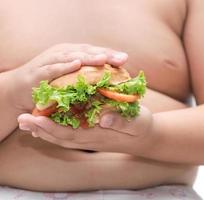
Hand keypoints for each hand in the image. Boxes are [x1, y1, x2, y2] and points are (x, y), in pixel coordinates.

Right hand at [7, 43, 128, 110]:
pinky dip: (64, 65)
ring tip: (103, 59)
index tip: (125, 59)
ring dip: (88, 57)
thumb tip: (110, 84)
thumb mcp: (71, 79)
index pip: (95, 52)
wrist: (19, 89)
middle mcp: (64, 54)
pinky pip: (53, 68)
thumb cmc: (50, 85)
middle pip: (87, 52)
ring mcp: (51, 61)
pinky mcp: (39, 72)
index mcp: (74, 55)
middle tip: (121, 58)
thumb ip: (87, 78)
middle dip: (105, 55)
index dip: (110, 55)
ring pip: (73, 57)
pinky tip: (76, 64)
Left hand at [17, 106, 153, 152]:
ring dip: (44, 130)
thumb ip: (122, 121)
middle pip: (61, 137)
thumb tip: (104, 118)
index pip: (71, 133)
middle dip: (41, 128)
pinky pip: (69, 134)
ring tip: (27, 121)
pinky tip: (46, 123)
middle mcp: (91, 138)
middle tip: (22, 119)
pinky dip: (55, 129)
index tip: (36, 118)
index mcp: (99, 134)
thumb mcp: (137, 122)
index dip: (53, 127)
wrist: (146, 138)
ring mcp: (90, 137)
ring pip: (62, 137)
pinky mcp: (91, 134)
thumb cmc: (142, 127)